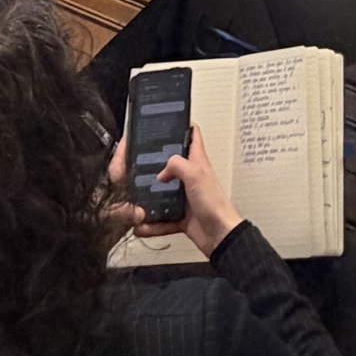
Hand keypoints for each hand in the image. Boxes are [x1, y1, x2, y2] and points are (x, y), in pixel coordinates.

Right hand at [107, 123, 241, 256]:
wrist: (220, 236)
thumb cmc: (215, 204)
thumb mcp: (196, 175)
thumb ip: (177, 164)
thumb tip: (161, 170)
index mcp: (197, 162)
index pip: (192, 136)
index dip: (183, 125)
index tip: (168, 119)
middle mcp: (190, 178)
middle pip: (171, 164)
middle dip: (154, 165)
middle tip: (138, 164)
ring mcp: (185, 197)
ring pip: (162, 193)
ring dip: (149, 199)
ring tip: (136, 200)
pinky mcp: (181, 216)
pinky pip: (162, 219)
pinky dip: (152, 224)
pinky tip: (143, 226)